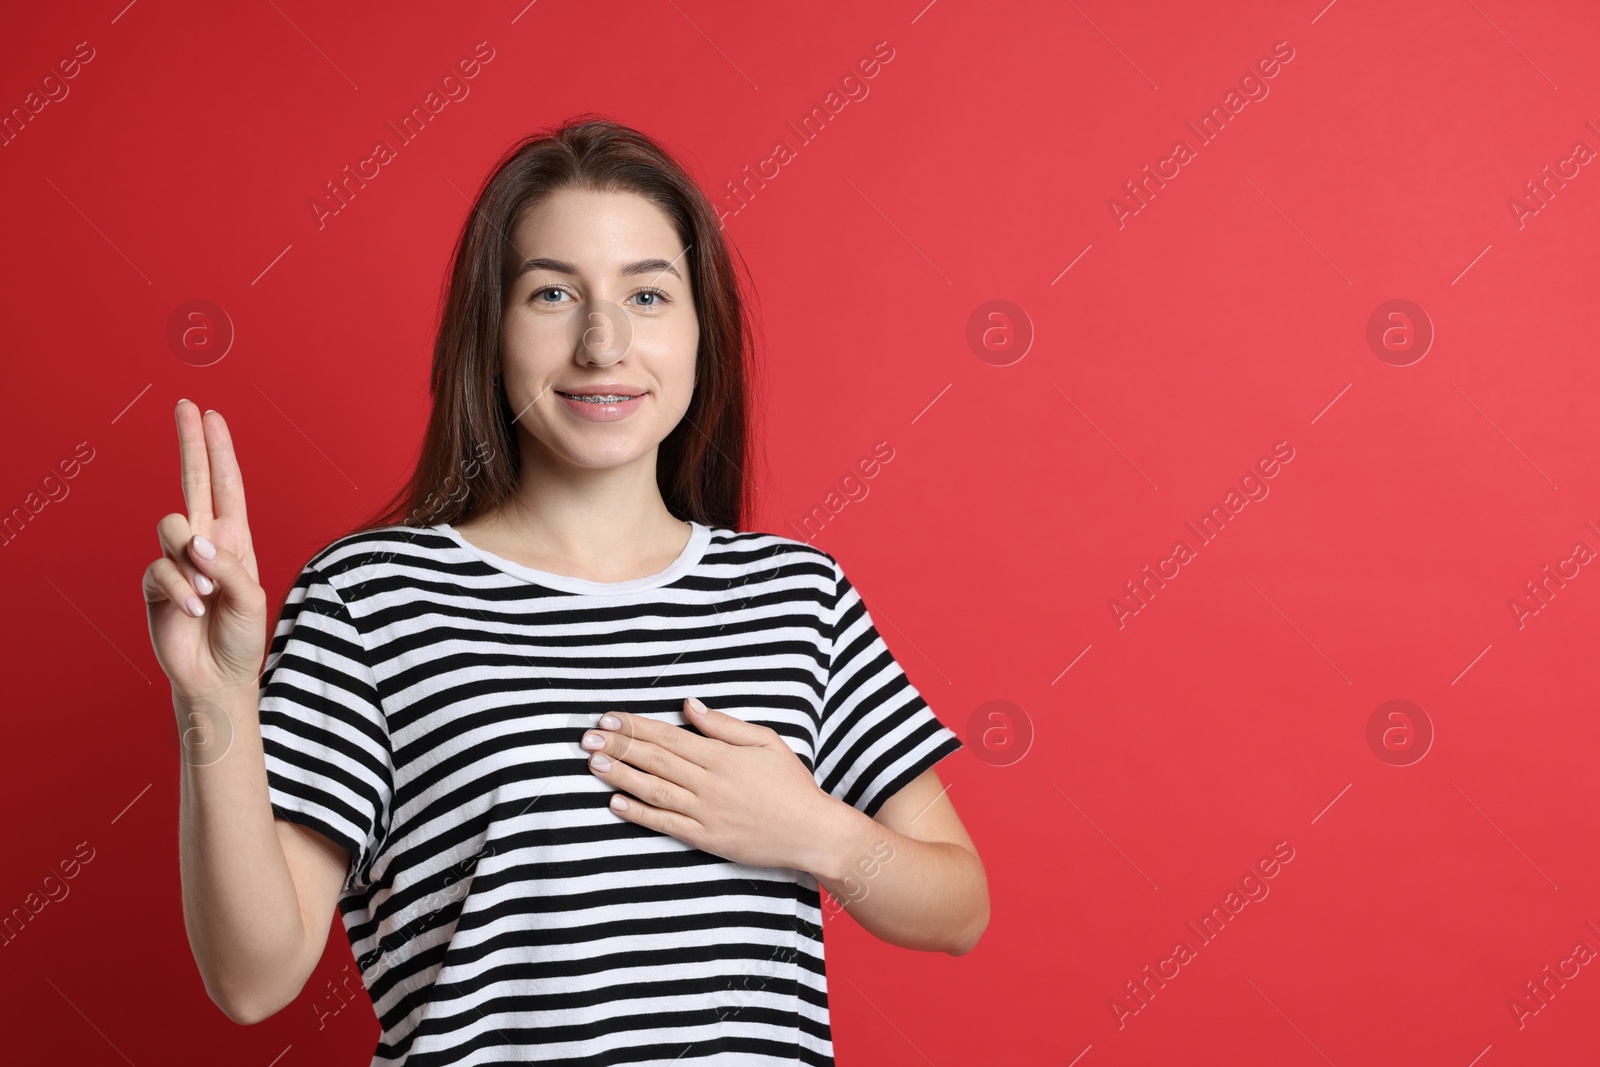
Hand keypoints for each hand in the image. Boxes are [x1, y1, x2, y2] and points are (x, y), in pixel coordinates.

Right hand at [142, 401, 267, 702]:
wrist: (219, 677)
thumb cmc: (243, 637)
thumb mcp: (252, 598)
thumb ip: (229, 566)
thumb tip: (196, 542)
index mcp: (235, 539)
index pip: (226, 485)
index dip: (218, 451)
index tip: (210, 414)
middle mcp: (206, 543)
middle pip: (193, 482)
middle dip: (190, 443)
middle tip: (185, 407)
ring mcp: (178, 561)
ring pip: (172, 526)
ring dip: (191, 558)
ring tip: (208, 590)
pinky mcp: (156, 585)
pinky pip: (160, 569)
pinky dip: (180, 588)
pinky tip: (195, 608)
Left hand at [583, 697, 850, 874]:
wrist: (811, 832)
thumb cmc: (791, 784)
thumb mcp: (766, 742)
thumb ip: (724, 725)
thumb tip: (690, 705)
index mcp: (721, 757)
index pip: (669, 737)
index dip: (636, 727)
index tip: (609, 719)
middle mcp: (709, 784)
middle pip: (655, 761)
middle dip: (619, 747)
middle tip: (587, 737)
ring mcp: (706, 813)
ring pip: (654, 791)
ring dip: (621, 776)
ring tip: (593, 764)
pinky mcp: (706, 838)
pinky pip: (666, 824)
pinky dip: (639, 814)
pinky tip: (615, 803)